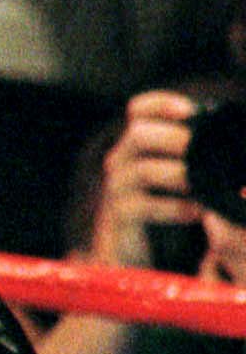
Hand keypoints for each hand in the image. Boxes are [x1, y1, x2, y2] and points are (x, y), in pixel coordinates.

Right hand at [89, 90, 200, 269]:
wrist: (132, 249)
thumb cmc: (165, 206)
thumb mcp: (175, 175)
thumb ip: (191, 156)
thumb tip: (236, 144)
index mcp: (137, 144)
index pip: (138, 109)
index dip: (161, 104)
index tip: (189, 110)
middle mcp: (121, 160)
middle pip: (139, 134)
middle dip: (176, 139)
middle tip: (202, 150)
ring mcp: (118, 188)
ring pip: (142, 170)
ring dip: (180, 175)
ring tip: (204, 185)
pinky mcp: (120, 216)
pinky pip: (143, 206)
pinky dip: (174, 207)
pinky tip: (197, 212)